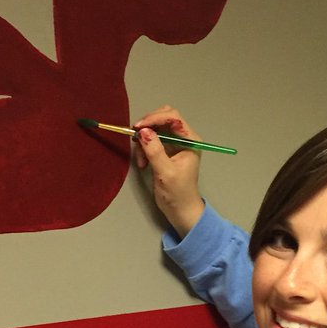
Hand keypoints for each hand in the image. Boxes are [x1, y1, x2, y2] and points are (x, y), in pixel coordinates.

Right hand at [132, 105, 205, 235]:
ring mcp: (174, 144)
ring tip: (141, 160)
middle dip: (148, 126)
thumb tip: (143, 132)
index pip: (173, 118)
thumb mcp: (165, 172)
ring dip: (144, 141)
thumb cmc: (178, 193)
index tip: (139, 127)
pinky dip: (143, 148)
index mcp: (190, 140)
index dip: (155, 118)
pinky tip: (143, 163)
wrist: (180, 210)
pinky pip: (151, 140)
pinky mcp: (165, 150)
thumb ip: (155, 151)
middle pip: (164, 118)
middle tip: (136, 137)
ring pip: (155, 129)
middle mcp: (183, 138)